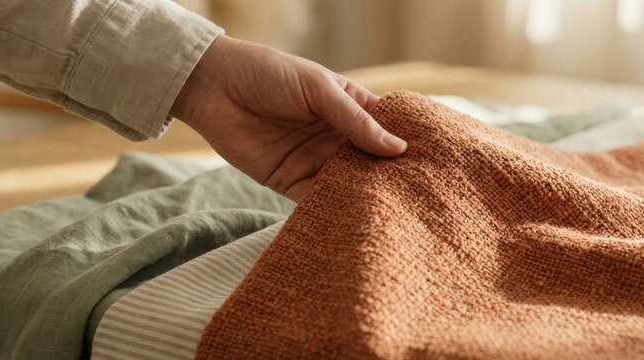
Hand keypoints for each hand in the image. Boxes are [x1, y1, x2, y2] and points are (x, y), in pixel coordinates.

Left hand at [171, 36, 406, 200]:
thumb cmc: (269, 74)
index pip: (386, 130)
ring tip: (390, 216)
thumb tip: (398, 149)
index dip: (405, 146)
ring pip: (348, 185)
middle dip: (388, 180)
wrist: (213, 86)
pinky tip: (351, 221)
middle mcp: (336, 138)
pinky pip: (316, 201)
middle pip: (370, 163)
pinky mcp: (290, 182)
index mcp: (349, 108)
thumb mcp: (318, 89)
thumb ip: (355, 121)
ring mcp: (314, 161)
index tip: (430, 166)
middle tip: (416, 200)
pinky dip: (332, 210)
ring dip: (363, 198)